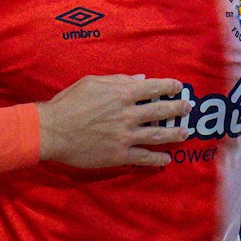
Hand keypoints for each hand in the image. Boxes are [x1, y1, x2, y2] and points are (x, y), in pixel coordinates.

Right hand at [37, 75, 191, 168]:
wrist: (53, 131)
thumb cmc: (69, 103)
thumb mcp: (92, 83)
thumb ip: (118, 80)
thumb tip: (140, 80)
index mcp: (122, 94)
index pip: (153, 88)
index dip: (169, 86)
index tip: (179, 87)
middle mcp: (128, 115)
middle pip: (160, 111)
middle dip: (177, 108)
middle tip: (188, 107)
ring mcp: (125, 136)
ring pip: (157, 135)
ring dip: (174, 134)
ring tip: (185, 132)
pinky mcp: (119, 155)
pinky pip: (143, 158)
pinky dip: (157, 159)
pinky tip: (166, 159)